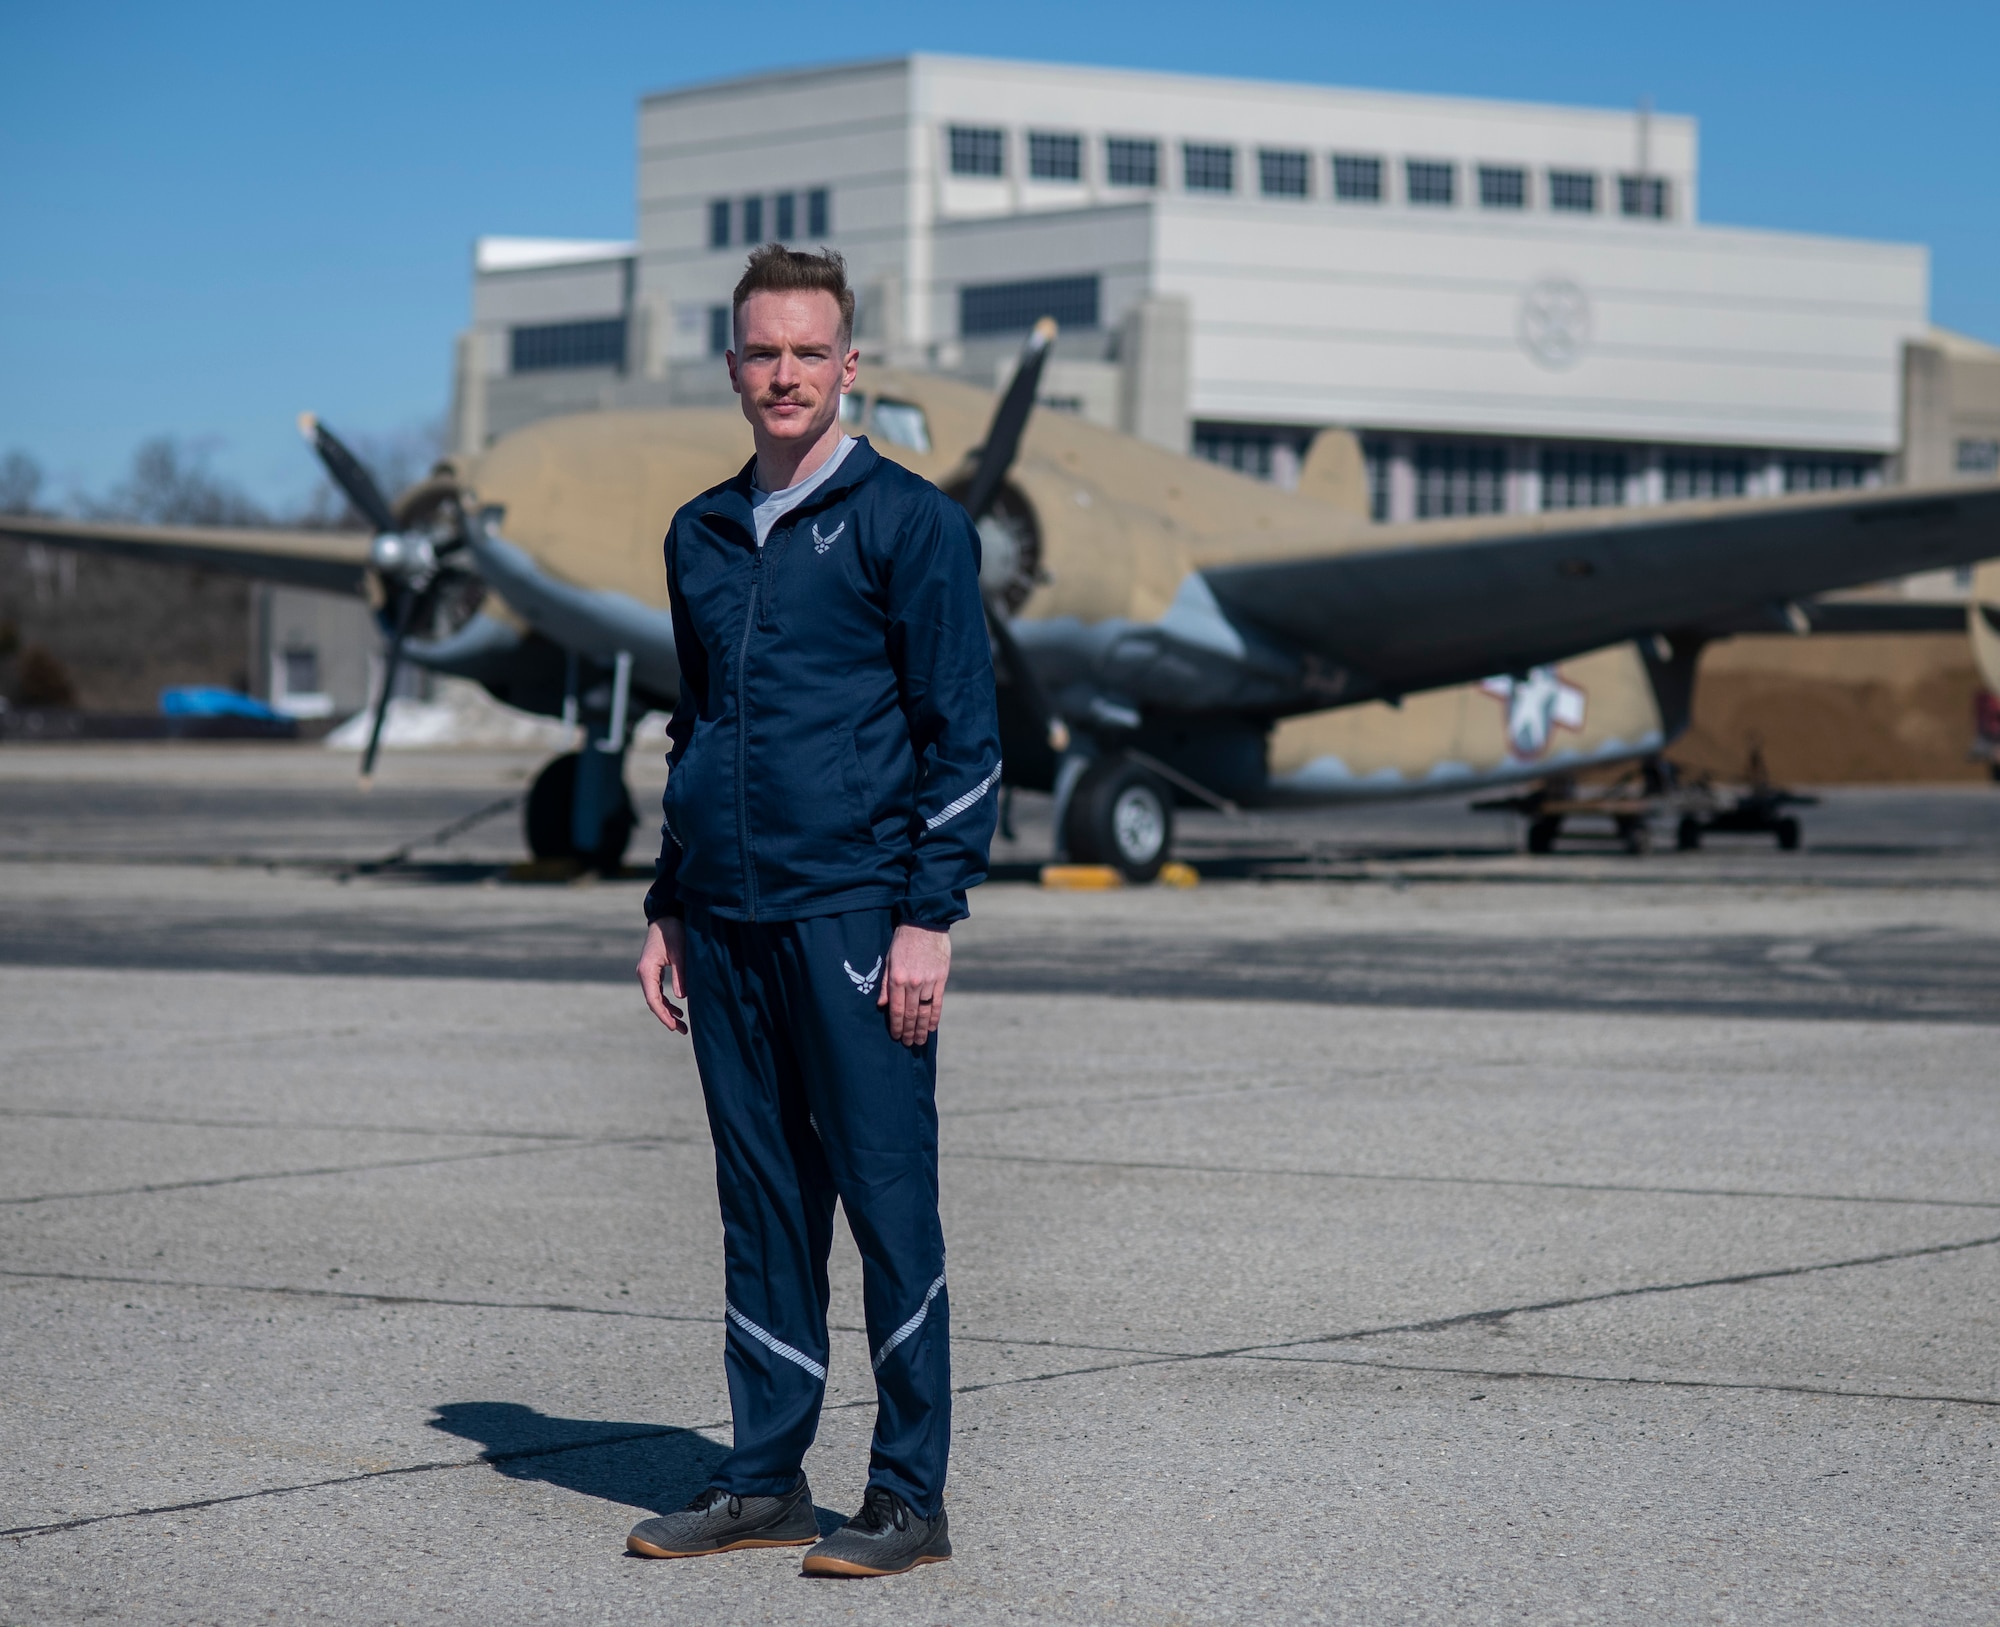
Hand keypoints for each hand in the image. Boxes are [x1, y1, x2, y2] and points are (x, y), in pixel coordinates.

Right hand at [637, 917, 687, 1032]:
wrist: (666, 916)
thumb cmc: (674, 932)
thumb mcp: (681, 953)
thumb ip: (681, 974)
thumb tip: (681, 998)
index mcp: (647, 970)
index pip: (653, 999)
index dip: (663, 1015)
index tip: (673, 1026)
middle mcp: (644, 973)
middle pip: (653, 1002)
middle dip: (667, 1017)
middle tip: (682, 1030)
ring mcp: (647, 972)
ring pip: (655, 998)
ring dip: (668, 1011)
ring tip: (682, 1025)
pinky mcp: (653, 970)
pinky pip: (658, 991)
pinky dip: (667, 1002)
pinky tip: (678, 1009)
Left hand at [879, 923, 949, 1047]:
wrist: (925, 923)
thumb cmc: (903, 940)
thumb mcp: (889, 959)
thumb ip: (885, 984)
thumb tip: (881, 1005)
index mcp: (897, 978)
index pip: (896, 1009)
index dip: (896, 1025)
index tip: (896, 1036)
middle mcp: (913, 983)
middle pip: (910, 1014)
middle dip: (908, 1031)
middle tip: (908, 1044)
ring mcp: (928, 982)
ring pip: (924, 1011)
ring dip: (921, 1029)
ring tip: (919, 1041)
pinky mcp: (941, 979)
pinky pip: (937, 1002)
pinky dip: (934, 1017)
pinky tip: (931, 1027)